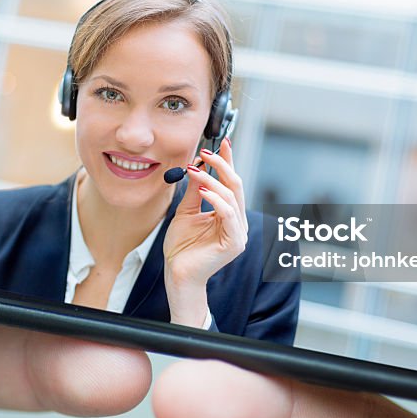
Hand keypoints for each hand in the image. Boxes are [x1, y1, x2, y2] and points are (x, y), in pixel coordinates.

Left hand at [163, 137, 247, 326]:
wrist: (177, 274)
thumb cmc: (182, 248)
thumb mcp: (186, 212)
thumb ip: (194, 191)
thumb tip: (196, 166)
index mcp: (229, 214)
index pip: (231, 183)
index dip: (228, 162)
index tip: (221, 142)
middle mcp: (237, 222)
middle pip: (236, 186)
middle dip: (222, 165)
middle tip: (206, 152)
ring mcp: (238, 233)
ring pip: (232, 196)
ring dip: (212, 180)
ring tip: (195, 170)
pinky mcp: (234, 243)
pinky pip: (228, 214)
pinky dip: (216, 199)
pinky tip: (203, 191)